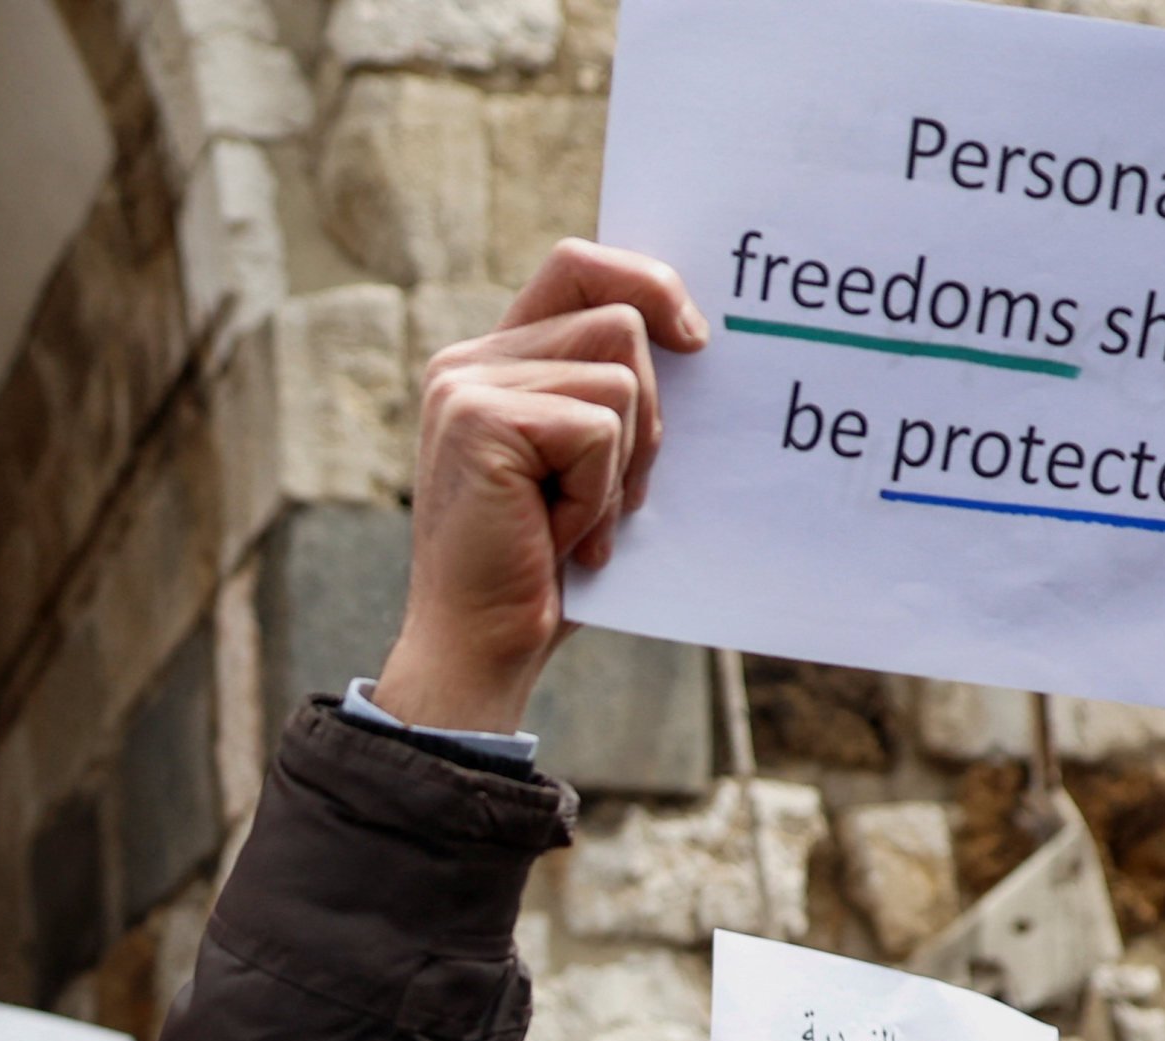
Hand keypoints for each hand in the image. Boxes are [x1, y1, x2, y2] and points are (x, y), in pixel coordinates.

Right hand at [374, 241, 707, 733]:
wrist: (482, 649)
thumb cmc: (544, 570)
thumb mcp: (587, 465)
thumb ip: (610, 395)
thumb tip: (696, 333)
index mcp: (492, 363)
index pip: (578, 266)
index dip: (646, 281)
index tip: (695, 341)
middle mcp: (468, 361)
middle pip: (619, 319)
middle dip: (650, 414)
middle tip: (618, 494)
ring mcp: (467, 386)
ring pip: (619, 375)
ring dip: (623, 461)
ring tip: (576, 520)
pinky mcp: (478, 419)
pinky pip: (597, 429)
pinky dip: (597, 494)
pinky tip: (557, 537)